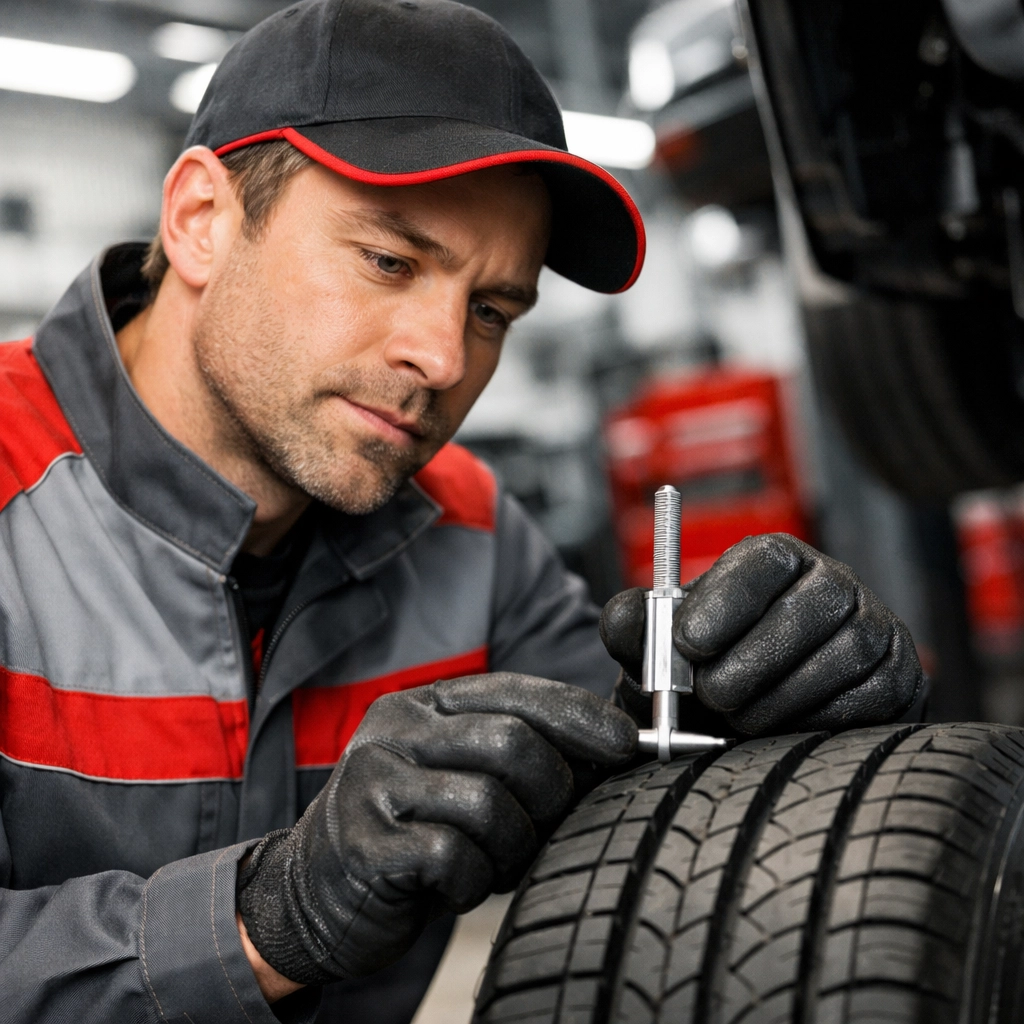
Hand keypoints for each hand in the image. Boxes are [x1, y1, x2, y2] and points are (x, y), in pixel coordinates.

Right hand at [236, 672, 635, 985]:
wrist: (315, 890)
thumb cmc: (412, 828)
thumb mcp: (459, 772)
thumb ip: (516, 749)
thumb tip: (613, 745)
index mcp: (424, 704)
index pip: (516, 692)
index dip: (579, 716)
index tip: (626, 743)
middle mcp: (394, 729)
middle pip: (513, 744)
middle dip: (552, 794)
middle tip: (546, 826)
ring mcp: (374, 783)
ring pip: (490, 804)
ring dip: (512, 846)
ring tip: (492, 859)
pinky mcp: (365, 844)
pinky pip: (454, 858)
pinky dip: (472, 881)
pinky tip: (454, 883)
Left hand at [600, 533, 923, 736]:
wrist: (749, 720)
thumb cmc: (701, 672)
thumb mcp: (659, 648)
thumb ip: (634, 628)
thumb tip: (626, 619)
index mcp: (775, 561)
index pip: (764, 560)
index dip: (727, 599)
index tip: (688, 642)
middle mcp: (833, 584)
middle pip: (807, 610)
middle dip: (751, 661)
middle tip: (711, 695)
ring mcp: (876, 629)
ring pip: (840, 658)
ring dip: (779, 698)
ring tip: (737, 719)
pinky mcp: (901, 680)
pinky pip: (868, 701)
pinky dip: (816, 721)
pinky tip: (779, 732)